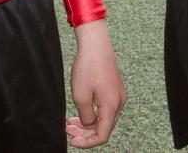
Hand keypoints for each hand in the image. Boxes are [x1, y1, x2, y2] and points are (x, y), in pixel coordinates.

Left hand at [66, 19, 125, 148]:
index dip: (87, 142)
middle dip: (85, 133)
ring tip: (71, 122)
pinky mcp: (114, 89)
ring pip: (104, 118)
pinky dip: (93, 113)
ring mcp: (118, 95)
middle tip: (68, 130)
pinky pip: (105, 109)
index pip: (103, 135)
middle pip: (104, 128)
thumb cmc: (88, 67)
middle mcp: (119, 102)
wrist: (95, 45)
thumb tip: (89, 124)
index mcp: (111, 106)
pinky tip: (81, 111)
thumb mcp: (80, 96)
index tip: (73, 141)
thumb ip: (86, 116)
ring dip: (88, 123)